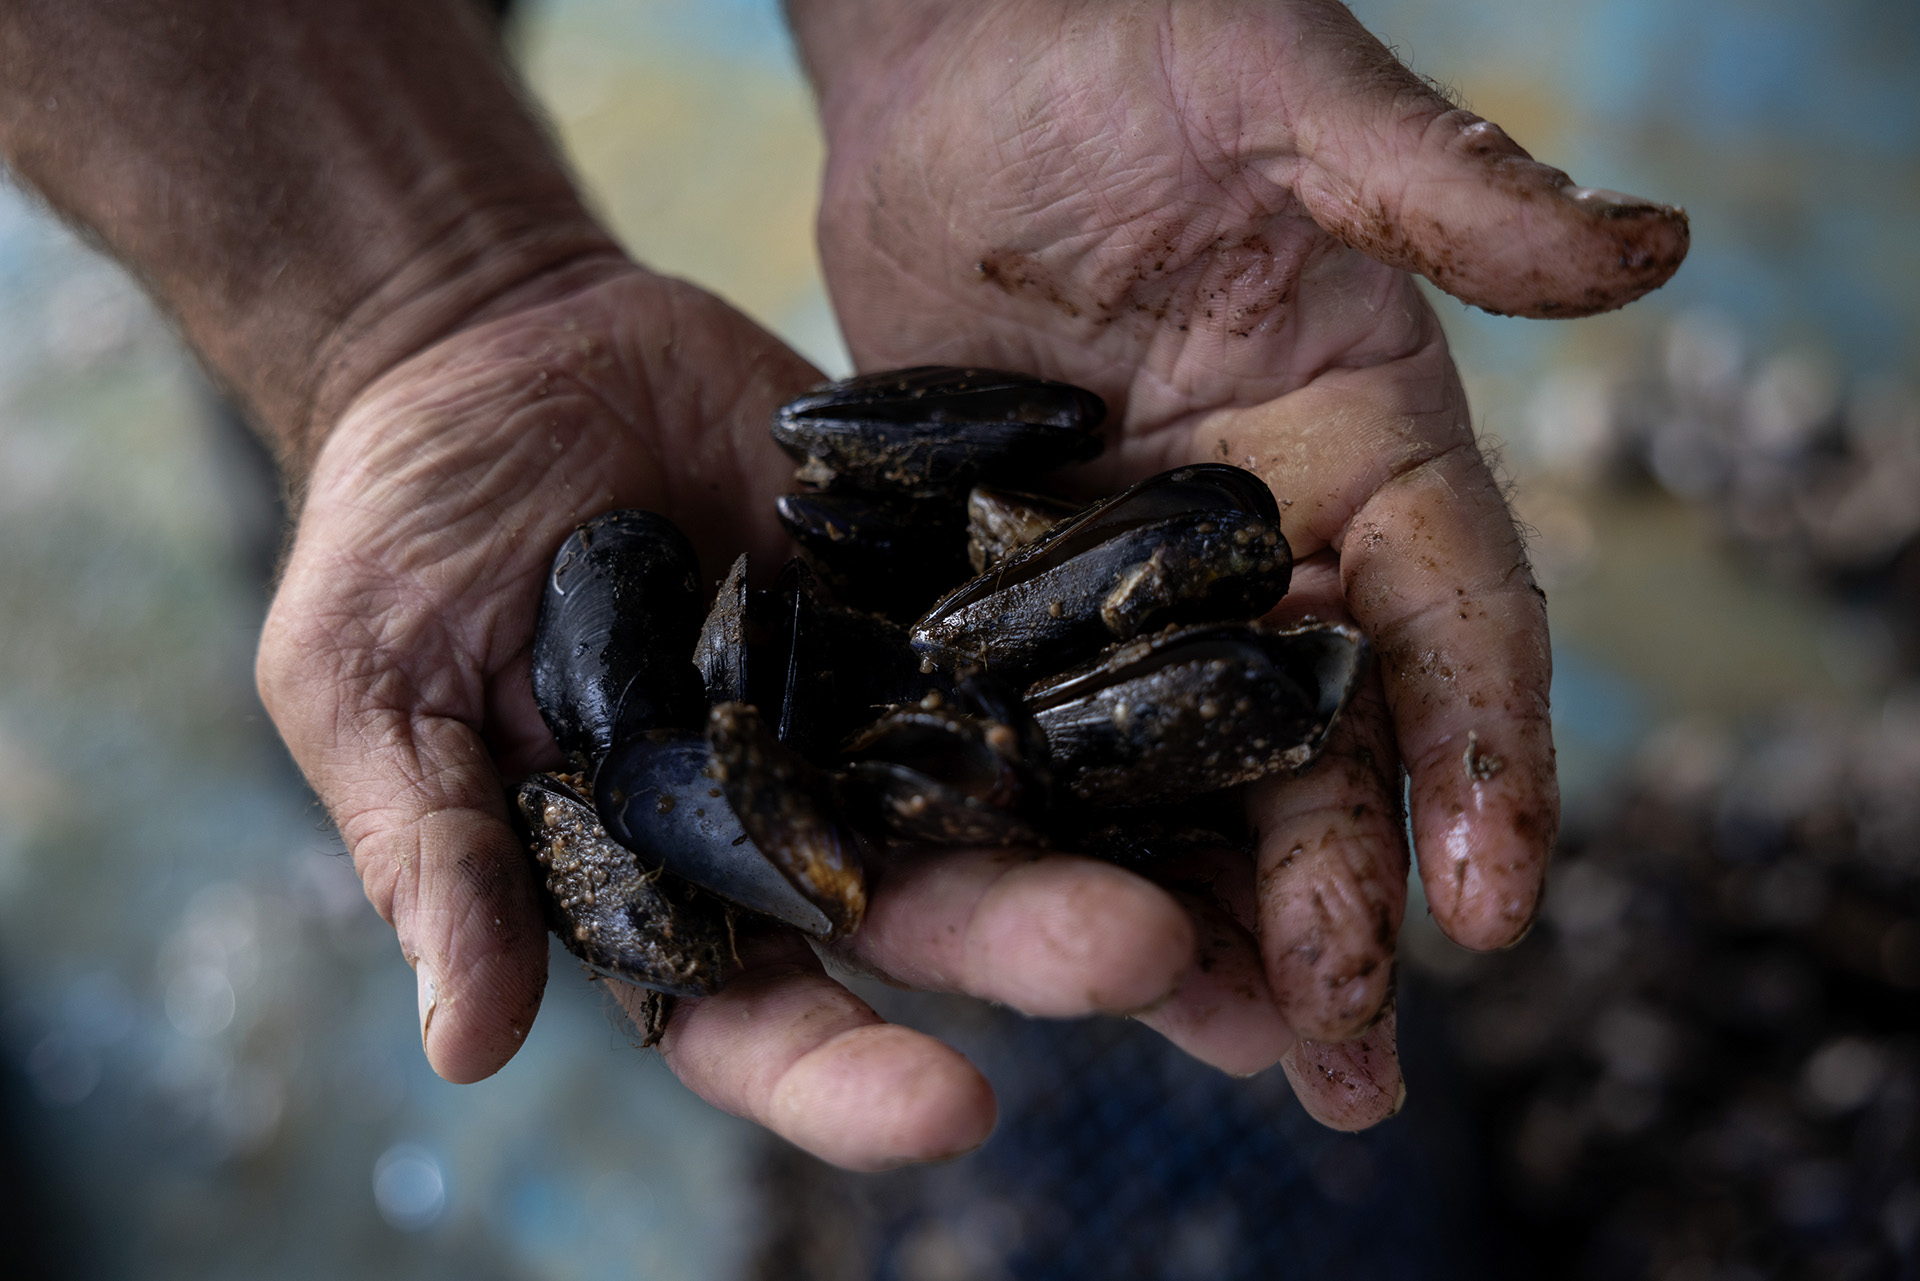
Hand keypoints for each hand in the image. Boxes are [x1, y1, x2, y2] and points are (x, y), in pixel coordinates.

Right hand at [260, 260, 1271, 1168]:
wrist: (489, 346)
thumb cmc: (396, 535)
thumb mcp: (371, 689)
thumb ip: (433, 854)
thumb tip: (464, 1046)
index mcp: (667, 884)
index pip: (760, 1018)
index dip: (845, 1075)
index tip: (948, 1105)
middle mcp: (800, 817)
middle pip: (935, 909)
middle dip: (1044, 942)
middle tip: (1165, 958)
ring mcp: (880, 698)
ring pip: (1023, 788)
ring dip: (1141, 836)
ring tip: (1273, 876)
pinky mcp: (935, 585)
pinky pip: (1038, 626)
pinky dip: (1131, 660)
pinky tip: (1236, 678)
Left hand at [789, 0, 1687, 1121]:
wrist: (961, 52)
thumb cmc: (1140, 44)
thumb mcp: (1296, 105)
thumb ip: (1450, 194)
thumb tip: (1648, 250)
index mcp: (1371, 441)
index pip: (1456, 619)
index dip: (1488, 760)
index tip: (1494, 906)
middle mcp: (1273, 535)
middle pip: (1329, 743)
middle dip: (1347, 900)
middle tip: (1348, 1069)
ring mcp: (1138, 577)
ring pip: (1196, 777)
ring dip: (1218, 923)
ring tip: (1240, 1071)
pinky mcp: (1012, 584)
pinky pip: (1046, 735)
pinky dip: (1069, 845)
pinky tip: (1075, 958)